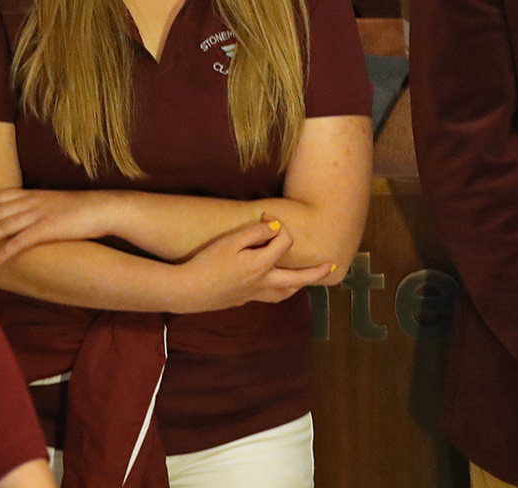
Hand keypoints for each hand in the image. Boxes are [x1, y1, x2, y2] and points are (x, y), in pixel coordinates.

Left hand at [0, 188, 120, 265]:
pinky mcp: (48, 229)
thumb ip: (37, 207)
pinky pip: (21, 242)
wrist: (105, 208)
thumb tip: (23, 216)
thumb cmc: (82, 208)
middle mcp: (32, 202)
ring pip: (4, 226)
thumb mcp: (55, 203)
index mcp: (33, 194)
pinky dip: (6, 251)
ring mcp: (39, 215)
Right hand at [172, 218, 336, 313]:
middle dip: (316, 272)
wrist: (186, 291)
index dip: (278, 226)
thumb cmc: (206, 262)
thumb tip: (275, 227)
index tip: (266, 217)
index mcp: (261, 265)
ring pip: (284, 293)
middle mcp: (262, 283)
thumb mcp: (230, 241)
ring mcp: (253, 295)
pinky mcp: (242, 301)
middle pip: (297, 279)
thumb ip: (255, 232)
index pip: (284, 242)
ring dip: (298, 285)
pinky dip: (280, 291)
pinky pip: (269, 297)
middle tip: (332, 266)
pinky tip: (276, 286)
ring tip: (306, 280)